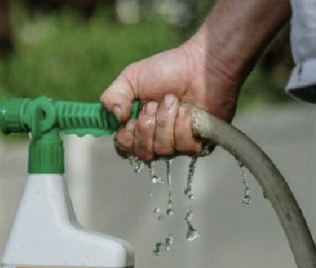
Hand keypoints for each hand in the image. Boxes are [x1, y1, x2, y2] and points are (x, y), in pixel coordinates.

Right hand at [100, 41, 240, 160]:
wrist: (202, 65)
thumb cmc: (168, 69)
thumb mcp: (131, 77)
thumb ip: (113, 96)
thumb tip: (117, 118)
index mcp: (138, 126)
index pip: (124, 149)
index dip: (126, 137)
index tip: (131, 117)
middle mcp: (156, 139)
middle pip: (142, 154)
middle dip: (146, 127)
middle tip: (154, 104)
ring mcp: (177, 144)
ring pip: (163, 150)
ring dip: (165, 122)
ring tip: (173, 101)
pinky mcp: (197, 144)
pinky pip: (184, 147)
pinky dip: (182, 125)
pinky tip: (187, 111)